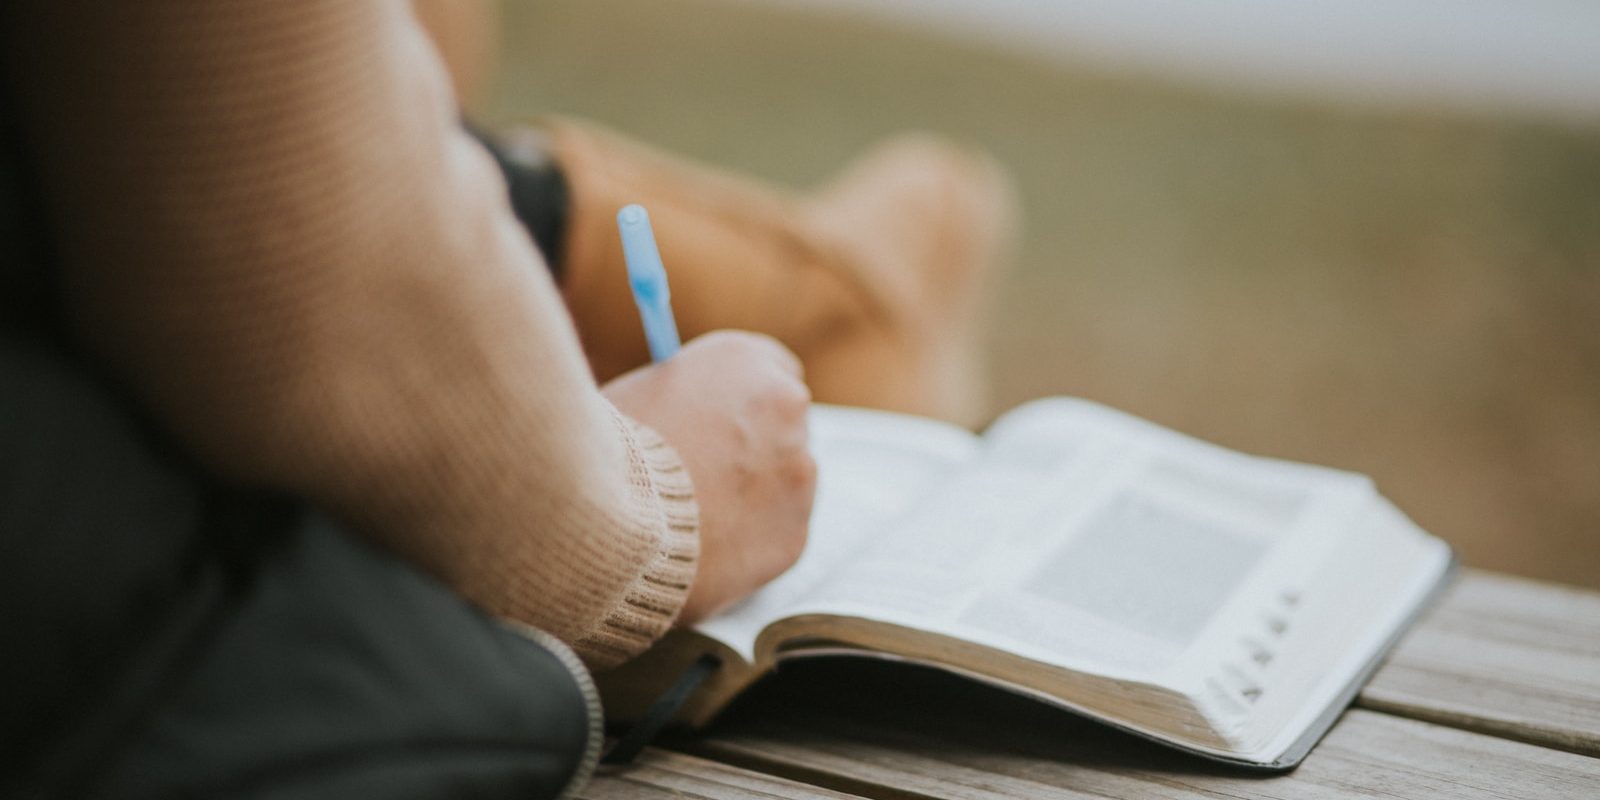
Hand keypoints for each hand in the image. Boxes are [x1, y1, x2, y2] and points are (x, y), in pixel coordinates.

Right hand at [602, 331, 815, 622]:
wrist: (607, 517)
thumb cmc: (606, 450)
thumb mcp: (639, 394)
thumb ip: (685, 398)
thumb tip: (696, 416)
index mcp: (745, 358)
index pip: (771, 370)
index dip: (742, 401)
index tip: (724, 422)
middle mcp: (787, 405)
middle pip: (784, 427)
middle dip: (753, 450)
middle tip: (707, 476)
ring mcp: (798, 472)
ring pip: (783, 486)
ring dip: (752, 497)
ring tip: (692, 519)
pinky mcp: (793, 535)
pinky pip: (773, 538)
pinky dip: (746, 545)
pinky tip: (703, 550)